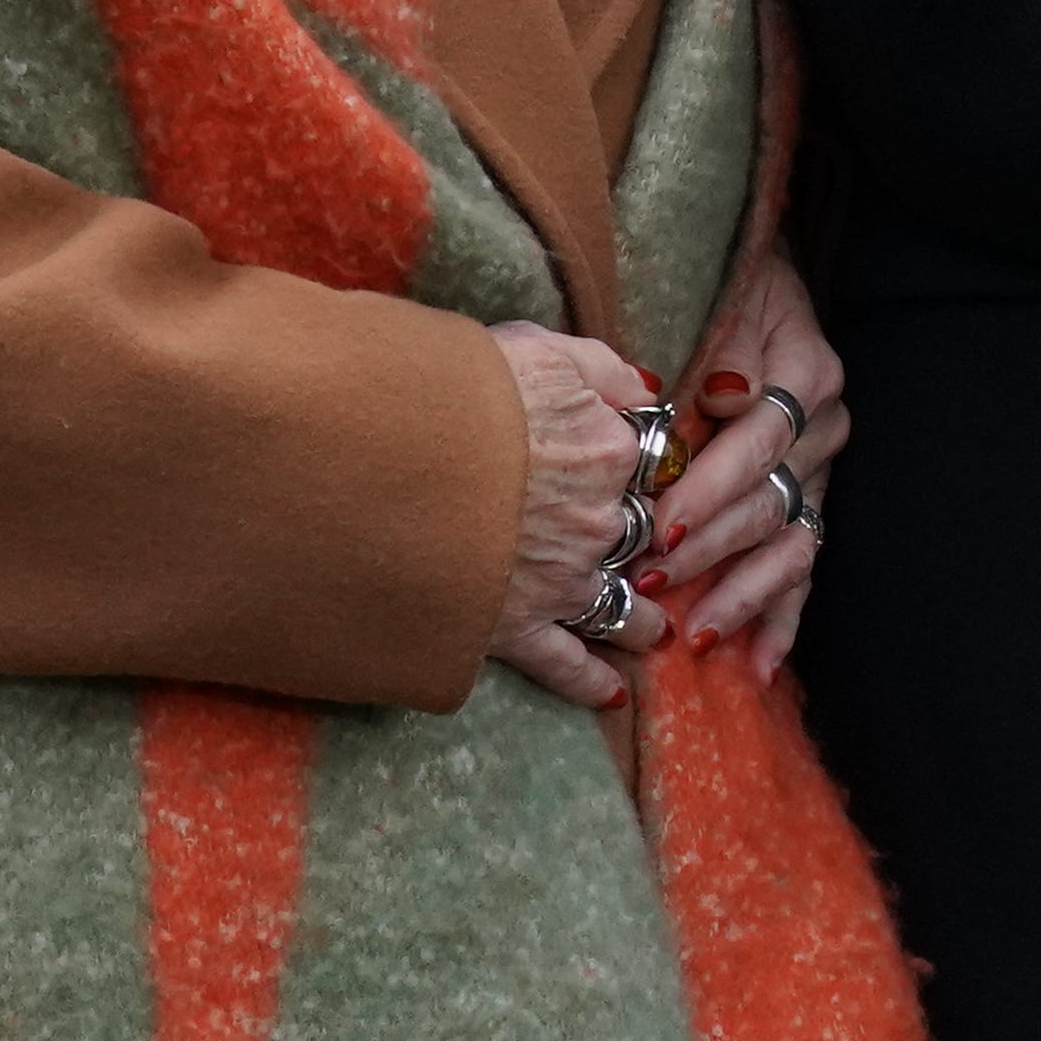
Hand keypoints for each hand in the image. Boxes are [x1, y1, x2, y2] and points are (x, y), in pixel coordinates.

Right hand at [487, 321, 665, 709]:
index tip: (640, 476)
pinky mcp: (513, 624)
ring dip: (641, 618)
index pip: (649, 462)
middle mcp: (596, 520)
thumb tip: (645, 393)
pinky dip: (588, 679)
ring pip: (618, 602)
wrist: (381, 454)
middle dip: (649, 546)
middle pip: (638, 534)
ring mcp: (557, 578)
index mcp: (608, 450)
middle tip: (659, 559)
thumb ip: (602, 370)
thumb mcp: (538, 350)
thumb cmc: (454, 391)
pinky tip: (609, 690)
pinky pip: (563, 661)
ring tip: (655, 631)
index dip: (640, 467)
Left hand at [651, 243, 845, 677]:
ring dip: (744, 593)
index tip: (662, 521)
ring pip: (789, 543)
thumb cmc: (731, 293)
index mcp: (806, 375)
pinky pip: (804, 567)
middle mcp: (822, 429)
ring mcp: (820, 472)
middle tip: (655, 580)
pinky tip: (761, 665)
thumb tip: (722, 395)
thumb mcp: (729, 298)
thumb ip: (723, 348)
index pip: (758, 440)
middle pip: (770, 500)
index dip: (710, 485)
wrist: (763, 286)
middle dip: (710, 547)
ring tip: (700, 634)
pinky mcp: (810, 503)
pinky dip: (784, 619)